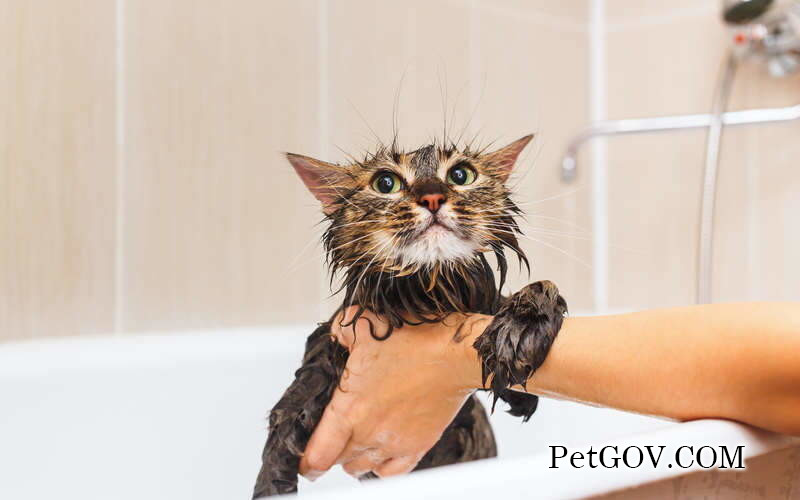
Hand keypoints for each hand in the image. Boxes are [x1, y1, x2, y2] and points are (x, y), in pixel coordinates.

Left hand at [298, 307, 489, 479]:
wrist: (455, 354)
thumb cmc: (414, 339)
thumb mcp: (364, 322)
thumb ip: (340, 331)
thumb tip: (335, 336)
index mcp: (350, 408)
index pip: (317, 454)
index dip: (306, 461)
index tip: (304, 460)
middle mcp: (369, 432)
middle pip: (337, 460)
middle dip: (330, 451)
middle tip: (332, 436)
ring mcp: (394, 443)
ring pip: (362, 467)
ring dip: (354, 457)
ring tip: (356, 440)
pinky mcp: (418, 446)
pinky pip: (391, 472)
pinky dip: (381, 467)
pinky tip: (380, 453)